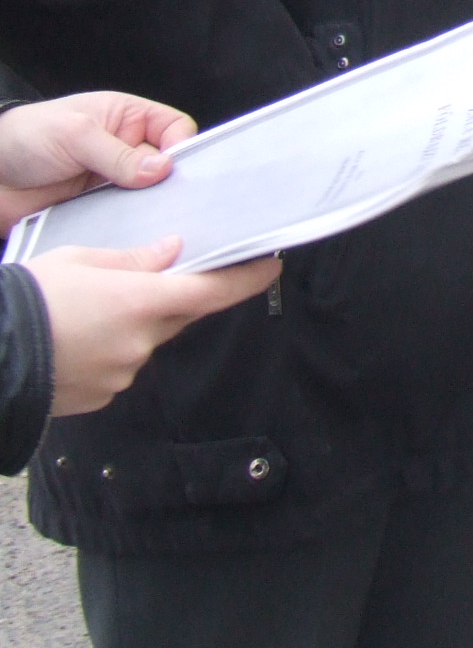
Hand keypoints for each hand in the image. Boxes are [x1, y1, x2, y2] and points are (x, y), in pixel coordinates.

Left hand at [0, 92, 197, 229]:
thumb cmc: (27, 137)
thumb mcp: (75, 134)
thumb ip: (120, 154)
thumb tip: (164, 169)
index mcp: (128, 118)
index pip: (175, 128)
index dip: (182, 146)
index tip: (176, 169)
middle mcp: (127, 148)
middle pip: (168, 165)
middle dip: (171, 182)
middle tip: (173, 202)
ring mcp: (113, 180)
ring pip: (150, 194)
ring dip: (151, 206)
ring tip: (154, 221)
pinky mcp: (98, 207)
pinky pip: (125, 216)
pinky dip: (130, 224)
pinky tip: (133, 232)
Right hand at [29, 239, 279, 414]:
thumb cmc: (26, 300)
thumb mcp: (78, 260)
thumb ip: (133, 259)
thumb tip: (172, 253)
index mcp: (142, 302)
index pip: (213, 292)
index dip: (247, 279)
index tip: (270, 267)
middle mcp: (141, 341)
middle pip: (178, 316)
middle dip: (170, 298)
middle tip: (140, 283)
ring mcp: (122, 373)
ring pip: (146, 342)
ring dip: (131, 326)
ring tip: (85, 313)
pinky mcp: (102, 395)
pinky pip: (120, 366)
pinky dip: (109, 350)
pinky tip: (77, 340)